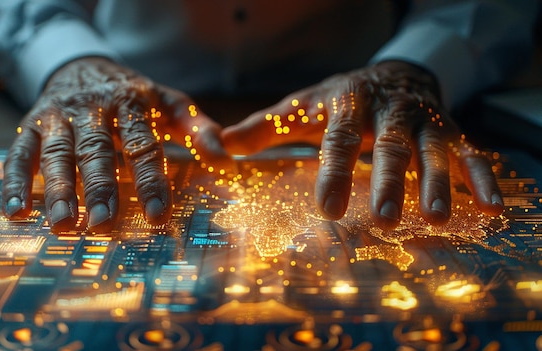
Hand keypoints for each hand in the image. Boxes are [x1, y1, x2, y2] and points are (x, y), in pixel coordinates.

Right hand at [2, 57, 230, 231]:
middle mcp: (92, 107)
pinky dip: (14, 182)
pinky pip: (18, 153)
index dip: (150, 180)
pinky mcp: (30, 122)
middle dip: (99, 187)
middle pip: (95, 150)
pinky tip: (16, 213)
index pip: (142, 144)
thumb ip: (198, 129)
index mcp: (131, 102)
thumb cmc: (134, 97)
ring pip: (55, 153)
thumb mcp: (169, 104)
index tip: (157, 216)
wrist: (84, 65)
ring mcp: (58, 115)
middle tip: (102, 224)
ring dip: (57, 190)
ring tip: (63, 226)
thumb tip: (228, 162)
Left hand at [222, 61, 503, 229]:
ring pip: (433, 150)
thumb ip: (265, 128)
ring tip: (435, 219)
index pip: (338, 139)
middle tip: (386, 219)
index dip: (335, 173)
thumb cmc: (339, 101)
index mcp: (348, 104)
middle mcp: (389, 110)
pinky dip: (481, 178)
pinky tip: (491, 207)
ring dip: (437, 183)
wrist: (392, 74)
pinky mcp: (451, 132)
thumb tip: (219, 146)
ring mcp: (423, 121)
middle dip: (389, 181)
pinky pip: (471, 154)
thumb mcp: (303, 107)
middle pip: (390, 145)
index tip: (329, 209)